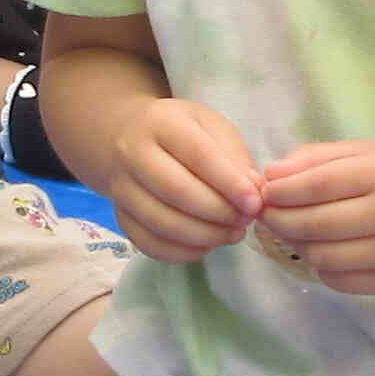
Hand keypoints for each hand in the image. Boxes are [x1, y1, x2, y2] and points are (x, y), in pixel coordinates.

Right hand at [98, 94, 268, 262]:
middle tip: (245, 220)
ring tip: (232, 233)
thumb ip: (235, 158)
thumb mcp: (212, 127)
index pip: (198, 155)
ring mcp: (121, 188)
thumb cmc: (181, 132)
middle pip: (176, 191)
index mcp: (160, 122)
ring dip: (205, 236)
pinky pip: (150, 244)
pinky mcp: (120, 216)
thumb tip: (253, 194)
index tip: (255, 203)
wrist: (127, 138)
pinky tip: (207, 245)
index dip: (229, 183)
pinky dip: (183, 252)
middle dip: (218, 212)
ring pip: (162, 223)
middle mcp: (132, 154)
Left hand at [252, 138, 374, 295]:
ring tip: (292, 231)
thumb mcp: (365, 151)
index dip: (282, 191)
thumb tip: (271, 176)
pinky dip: (321, 266)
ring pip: (324, 257)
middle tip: (267, 214)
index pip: (318, 185)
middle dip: (280, 220)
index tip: (264, 192)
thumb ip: (316, 158)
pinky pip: (340, 281)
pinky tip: (321, 249)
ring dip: (297, 244)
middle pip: (317, 225)